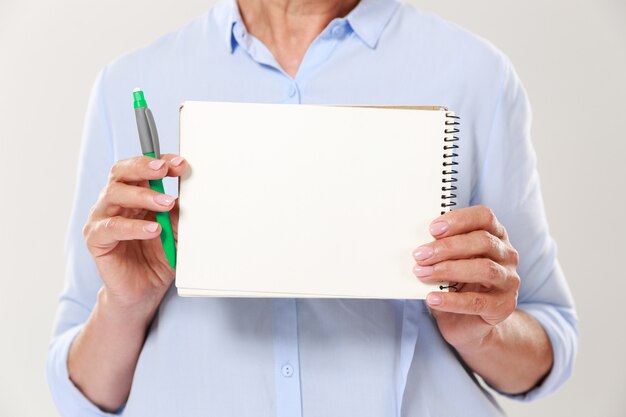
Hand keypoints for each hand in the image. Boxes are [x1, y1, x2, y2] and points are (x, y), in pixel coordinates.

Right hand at [82, 154, 187, 314]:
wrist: (145, 290)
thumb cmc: (159, 256)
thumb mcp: (176, 228)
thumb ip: (179, 209)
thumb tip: (193, 188)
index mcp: (134, 193)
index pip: (141, 168)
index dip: (158, 161)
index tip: (180, 164)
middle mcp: (115, 201)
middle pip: (121, 172)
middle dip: (144, 167)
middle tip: (164, 170)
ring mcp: (102, 218)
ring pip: (114, 194)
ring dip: (143, 196)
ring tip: (166, 204)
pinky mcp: (95, 239)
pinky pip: (110, 227)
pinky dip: (133, 227)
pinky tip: (153, 230)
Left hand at [412, 205, 520, 351]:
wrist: (468, 322)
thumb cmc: (456, 284)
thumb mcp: (449, 261)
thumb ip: (441, 249)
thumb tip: (419, 244)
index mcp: (495, 235)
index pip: (484, 217)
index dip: (459, 220)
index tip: (432, 229)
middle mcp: (507, 255)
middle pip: (482, 241)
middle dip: (447, 247)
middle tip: (420, 255)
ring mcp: (508, 281)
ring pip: (484, 269)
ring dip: (449, 270)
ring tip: (423, 274)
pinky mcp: (503, 306)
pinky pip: (477, 302)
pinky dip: (452, 300)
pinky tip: (432, 298)